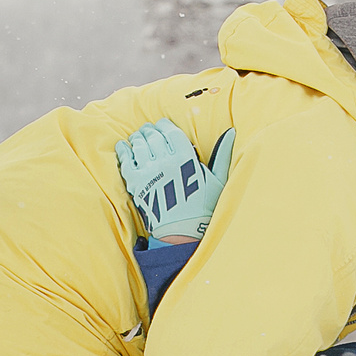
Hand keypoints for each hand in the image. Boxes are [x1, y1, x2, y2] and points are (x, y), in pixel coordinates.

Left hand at [116, 120, 235, 242]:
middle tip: (147, 130)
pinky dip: (123, 150)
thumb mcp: (217, 178)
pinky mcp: (136, 182)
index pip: (171, 132)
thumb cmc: (204, 205)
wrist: (183, 231)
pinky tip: (124, 146)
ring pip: (139, 145)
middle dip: (149, 131)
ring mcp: (149, 171)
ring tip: (137, 137)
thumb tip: (232, 132)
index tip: (162, 125)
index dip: (164, 126)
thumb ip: (222, 154)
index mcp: (186, 157)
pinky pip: (126, 160)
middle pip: (153, 136)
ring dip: (137, 138)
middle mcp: (166, 161)